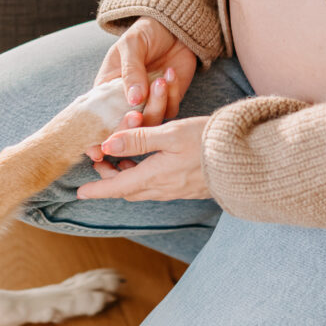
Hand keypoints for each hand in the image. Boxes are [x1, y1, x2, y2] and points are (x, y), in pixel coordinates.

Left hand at [77, 114, 210, 201]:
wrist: (245, 158)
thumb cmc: (207, 141)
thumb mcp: (170, 133)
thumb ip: (138, 138)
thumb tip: (108, 144)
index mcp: (155, 176)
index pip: (117, 187)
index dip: (97, 188)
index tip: (80, 192)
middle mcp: (164, 188)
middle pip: (128, 190)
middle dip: (111, 181)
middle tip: (101, 164)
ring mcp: (178, 190)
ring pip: (143, 190)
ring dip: (128, 178)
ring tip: (122, 160)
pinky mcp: (190, 188)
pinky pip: (159, 188)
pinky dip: (145, 178)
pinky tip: (150, 163)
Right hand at [87, 17, 197, 161]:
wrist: (174, 28)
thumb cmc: (145, 33)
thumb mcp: (131, 45)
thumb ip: (131, 71)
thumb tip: (132, 100)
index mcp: (107, 89)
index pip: (99, 118)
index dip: (96, 136)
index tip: (96, 150)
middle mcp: (126, 102)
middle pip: (125, 127)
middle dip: (129, 128)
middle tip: (136, 115)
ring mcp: (149, 104)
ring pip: (151, 121)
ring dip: (156, 104)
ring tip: (160, 79)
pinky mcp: (168, 101)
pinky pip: (170, 110)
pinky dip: (171, 95)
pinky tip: (170, 73)